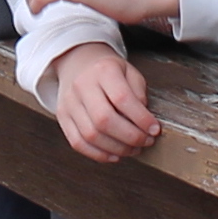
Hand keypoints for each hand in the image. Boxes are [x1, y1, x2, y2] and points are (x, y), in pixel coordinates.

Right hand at [46, 44, 162, 161]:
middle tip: (146, 141)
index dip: (141, 119)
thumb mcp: (129, 72)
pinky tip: (115, 155)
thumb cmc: (109, 71)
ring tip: (133, 149)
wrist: (79, 63)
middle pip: (104, 120)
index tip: (155, 130)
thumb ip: (138, 94)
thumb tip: (144, 122)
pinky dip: (98, 154)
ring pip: (91, 135)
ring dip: (117, 149)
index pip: (122, 98)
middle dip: (130, 137)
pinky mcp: (62, 117)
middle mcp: (82, 86)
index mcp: (103, 70)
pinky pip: (78, 143)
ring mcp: (69, 103)